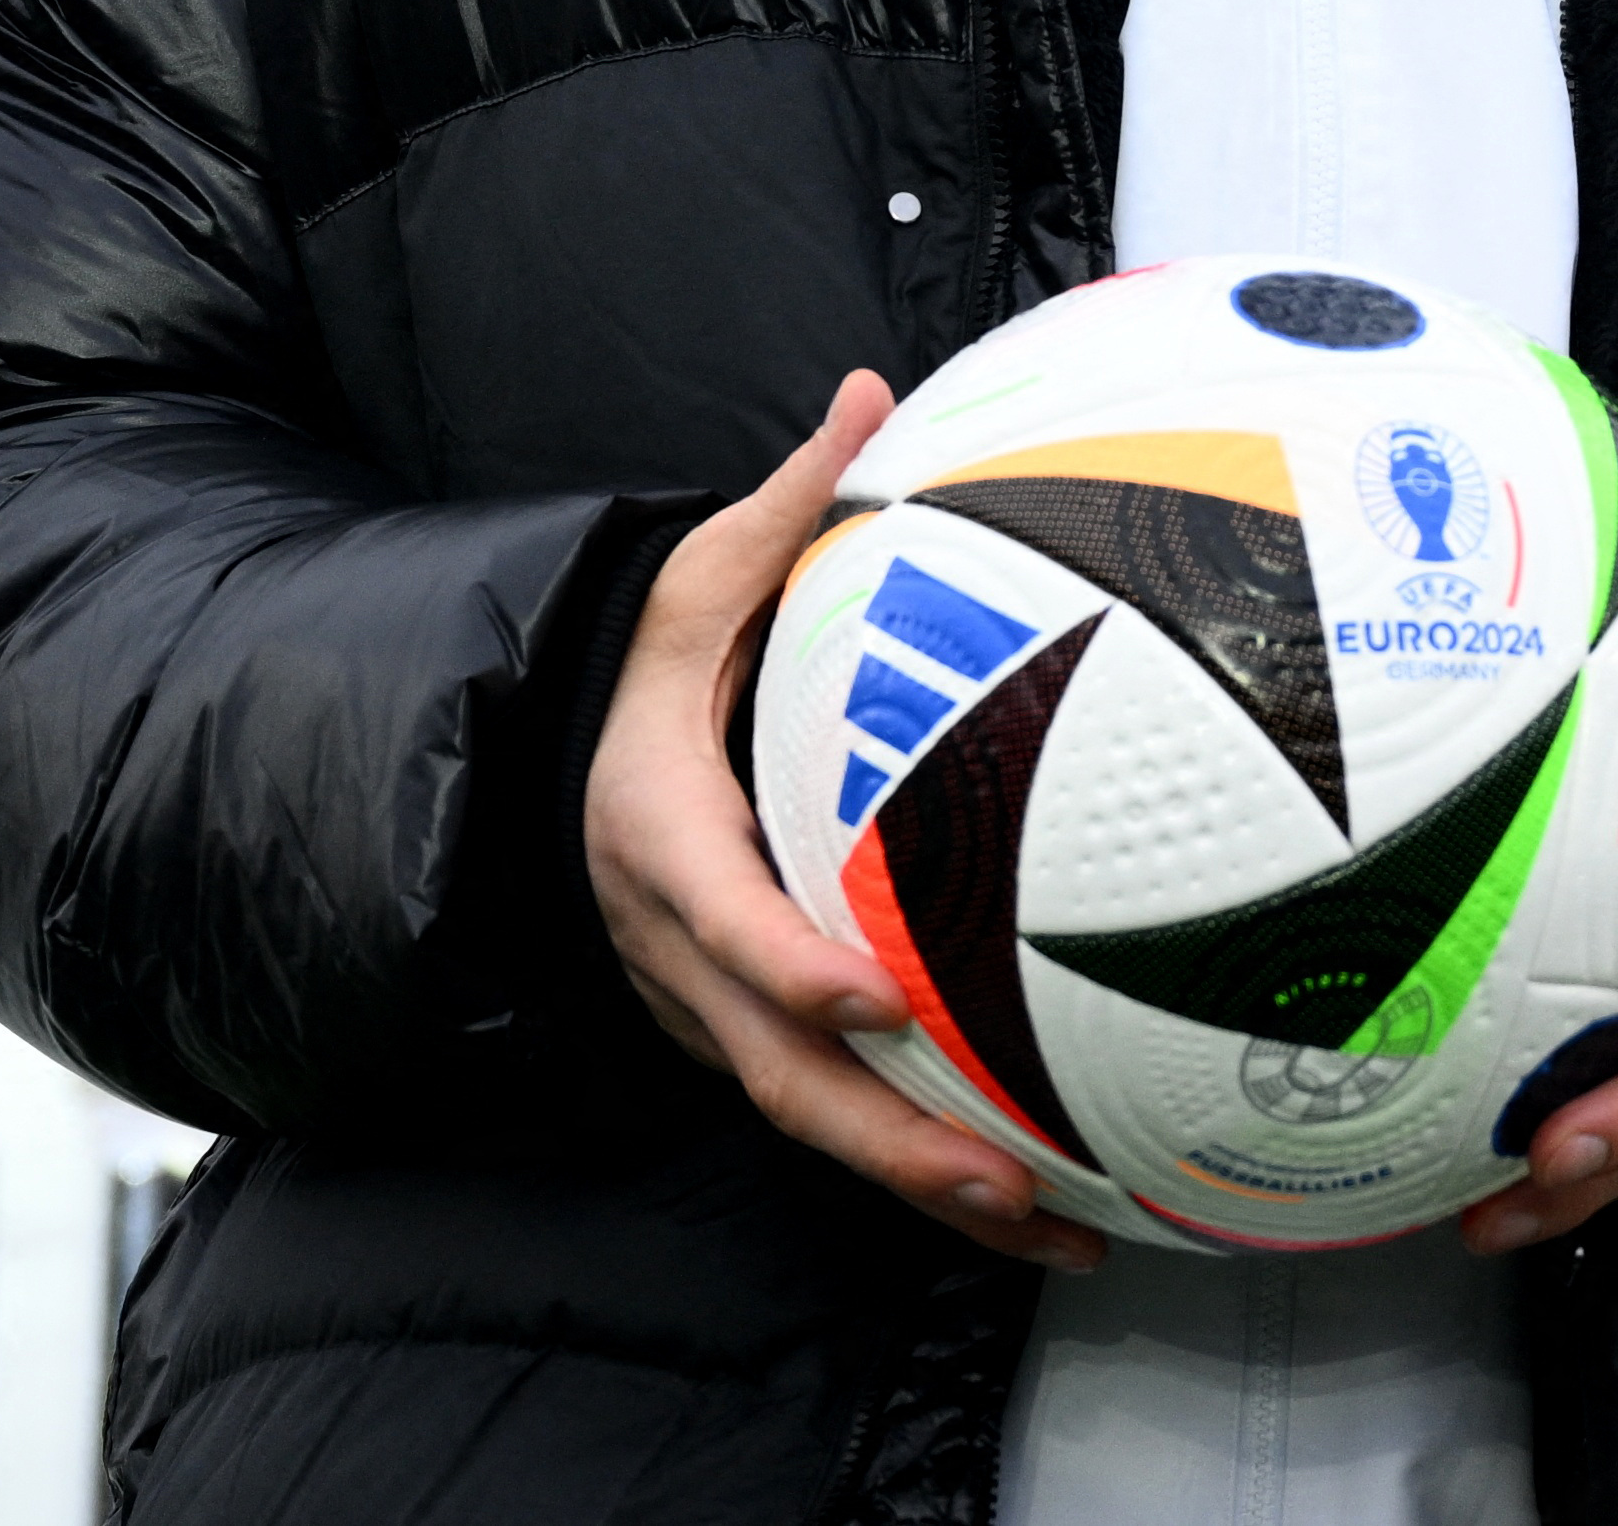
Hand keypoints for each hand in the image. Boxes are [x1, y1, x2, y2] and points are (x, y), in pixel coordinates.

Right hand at [582, 370, 1105, 1270]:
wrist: (560, 751)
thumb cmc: (649, 658)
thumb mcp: (698, 575)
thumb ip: (786, 501)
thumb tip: (867, 387)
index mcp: (661, 834)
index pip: (721, 919)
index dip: (792, 969)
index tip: (879, 994)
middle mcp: (679, 948)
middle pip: (776, 1072)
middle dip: (887, 1141)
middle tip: (999, 1178)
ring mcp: (708, 1008)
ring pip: (811, 1119)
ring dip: (926, 1185)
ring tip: (1057, 1230)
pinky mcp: (746, 1035)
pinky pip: (832, 1111)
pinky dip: (923, 1166)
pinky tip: (1040, 1201)